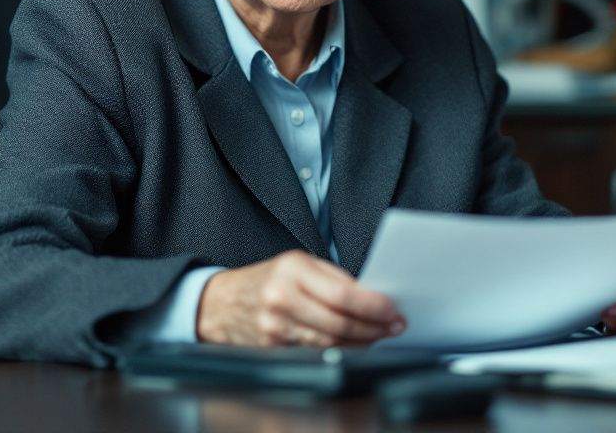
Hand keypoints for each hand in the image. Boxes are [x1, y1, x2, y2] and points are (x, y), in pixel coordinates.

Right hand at [196, 250, 405, 347]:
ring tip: (380, 335)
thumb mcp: (297, 263)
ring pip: (330, 342)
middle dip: (374, 327)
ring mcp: (274, 327)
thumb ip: (333, 277)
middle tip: (395, 326)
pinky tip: (354, 344)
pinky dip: (340, 349)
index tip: (393, 310)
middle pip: (339, 322)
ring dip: (362, 341)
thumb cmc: (267, 278)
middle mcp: (281, 297)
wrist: (221, 302)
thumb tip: (373, 296)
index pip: (342, 294)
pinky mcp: (272, 348)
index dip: (373, 306)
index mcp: (291, 269)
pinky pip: (316, 352)